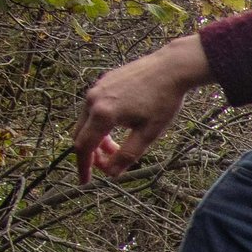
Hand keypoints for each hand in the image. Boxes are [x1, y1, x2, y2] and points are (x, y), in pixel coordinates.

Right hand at [73, 34, 212, 182]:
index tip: (85, 182)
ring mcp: (95, 89)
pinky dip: (99, 123)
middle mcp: (93, 100)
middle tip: (108, 165)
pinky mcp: (101, 82)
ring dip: (97, 138)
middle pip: (80, 135)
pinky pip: (92, 108)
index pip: (84, 147)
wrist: (170, 68)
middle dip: (92, 154)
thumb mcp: (149, 134)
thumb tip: (111, 174)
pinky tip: (119, 126)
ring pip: (86, 121)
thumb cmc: (163, 102)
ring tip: (117, 146)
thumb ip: (128, 155)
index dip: (84, 167)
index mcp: (102, 114)